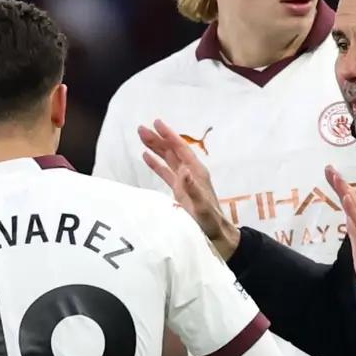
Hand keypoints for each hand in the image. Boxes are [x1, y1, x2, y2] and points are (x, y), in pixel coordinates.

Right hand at [139, 119, 239, 258]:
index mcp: (196, 172)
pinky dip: (156, 164)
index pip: (181, 149)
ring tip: (141, 136)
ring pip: (167, 159)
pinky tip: (146, 156)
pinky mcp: (179, 190)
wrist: (215, 232)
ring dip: (155, 148)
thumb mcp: (201, 205)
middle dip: (158, 138)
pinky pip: (165, 172)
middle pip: (172, 151)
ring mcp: (184, 181)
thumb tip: (183, 170)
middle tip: (141, 128)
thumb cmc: (209, 220)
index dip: (169, 135)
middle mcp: (190, 173)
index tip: (157, 123)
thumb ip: (192, 188)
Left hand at [325, 165, 355, 303]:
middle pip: (350, 199)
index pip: (348, 202)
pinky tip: (346, 197)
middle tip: (329, 167)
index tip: (329, 172)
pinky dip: (353, 208)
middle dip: (340, 183)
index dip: (339, 187)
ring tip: (336, 176)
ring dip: (345, 191)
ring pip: (355, 206)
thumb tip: (350, 224)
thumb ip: (355, 233)